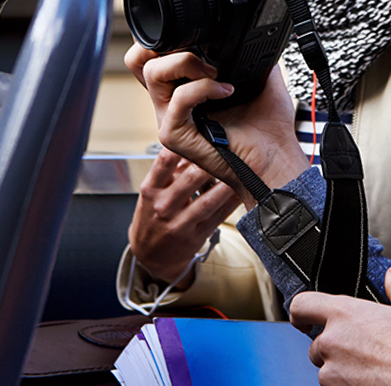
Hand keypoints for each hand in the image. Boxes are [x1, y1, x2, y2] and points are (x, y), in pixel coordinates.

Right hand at [126, 46, 308, 207]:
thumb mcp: (258, 78)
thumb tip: (251, 34)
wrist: (272, 159)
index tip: (196, 36)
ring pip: (152, 72)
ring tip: (214, 72)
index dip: (163, 39)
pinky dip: (203, 88)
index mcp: (183, 88)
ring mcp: (168, 118)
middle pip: (137, 60)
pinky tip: (225, 91)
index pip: (150, 56)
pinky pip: (178, 98)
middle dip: (165, 44)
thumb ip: (246, 54)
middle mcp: (170, 102)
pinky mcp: (173, 134)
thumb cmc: (266, 128)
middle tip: (198, 54)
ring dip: (186, 62)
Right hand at [127, 149, 239, 284]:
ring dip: (226, 184)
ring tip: (239, 169)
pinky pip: (218, 217)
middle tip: (226, 149)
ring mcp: (180, 224)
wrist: (149, 255)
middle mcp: (163, 206)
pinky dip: (231, 203)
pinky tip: (241, 190)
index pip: (164, 163)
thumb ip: (170, 169)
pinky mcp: (196, 237)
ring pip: (207, 201)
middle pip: (190, 179)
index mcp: (151, 190)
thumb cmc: (152, 215)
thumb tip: (191, 145)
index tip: (198, 135)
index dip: (182, 146)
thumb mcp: (152, 191)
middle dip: (210, 163)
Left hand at [289, 267, 390, 385]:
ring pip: (327, 370)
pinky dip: (349, 385)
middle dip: (335, 348)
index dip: (301, 312)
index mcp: (346, 313)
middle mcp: (333, 341)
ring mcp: (333, 372)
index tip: (304, 319)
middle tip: (363, 350)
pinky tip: (373, 380)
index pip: (302, 305)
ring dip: (341, 370)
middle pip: (317, 344)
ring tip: (372, 368)